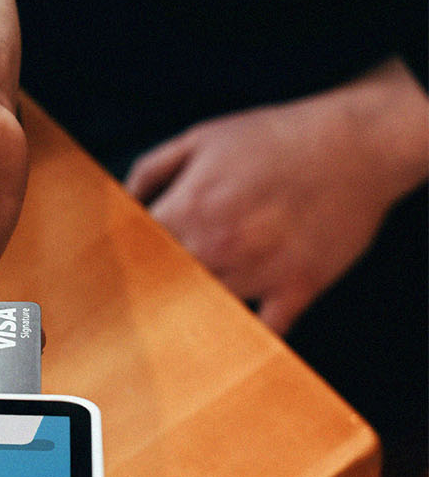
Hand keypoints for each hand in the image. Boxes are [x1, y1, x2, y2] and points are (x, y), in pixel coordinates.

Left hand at [126, 57, 428, 334]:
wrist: (358, 142)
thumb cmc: (276, 137)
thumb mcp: (200, 138)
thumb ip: (150, 171)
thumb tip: (121, 205)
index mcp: (188, 209)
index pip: (135, 253)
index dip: (124, 263)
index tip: (117, 273)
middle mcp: (218, 246)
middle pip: (165, 288)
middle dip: (153, 291)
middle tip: (142, 302)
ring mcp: (260, 270)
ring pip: (207, 310)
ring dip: (194, 312)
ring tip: (181, 320)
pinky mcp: (298, 287)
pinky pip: (264, 330)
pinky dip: (247, 338)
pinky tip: (230, 339)